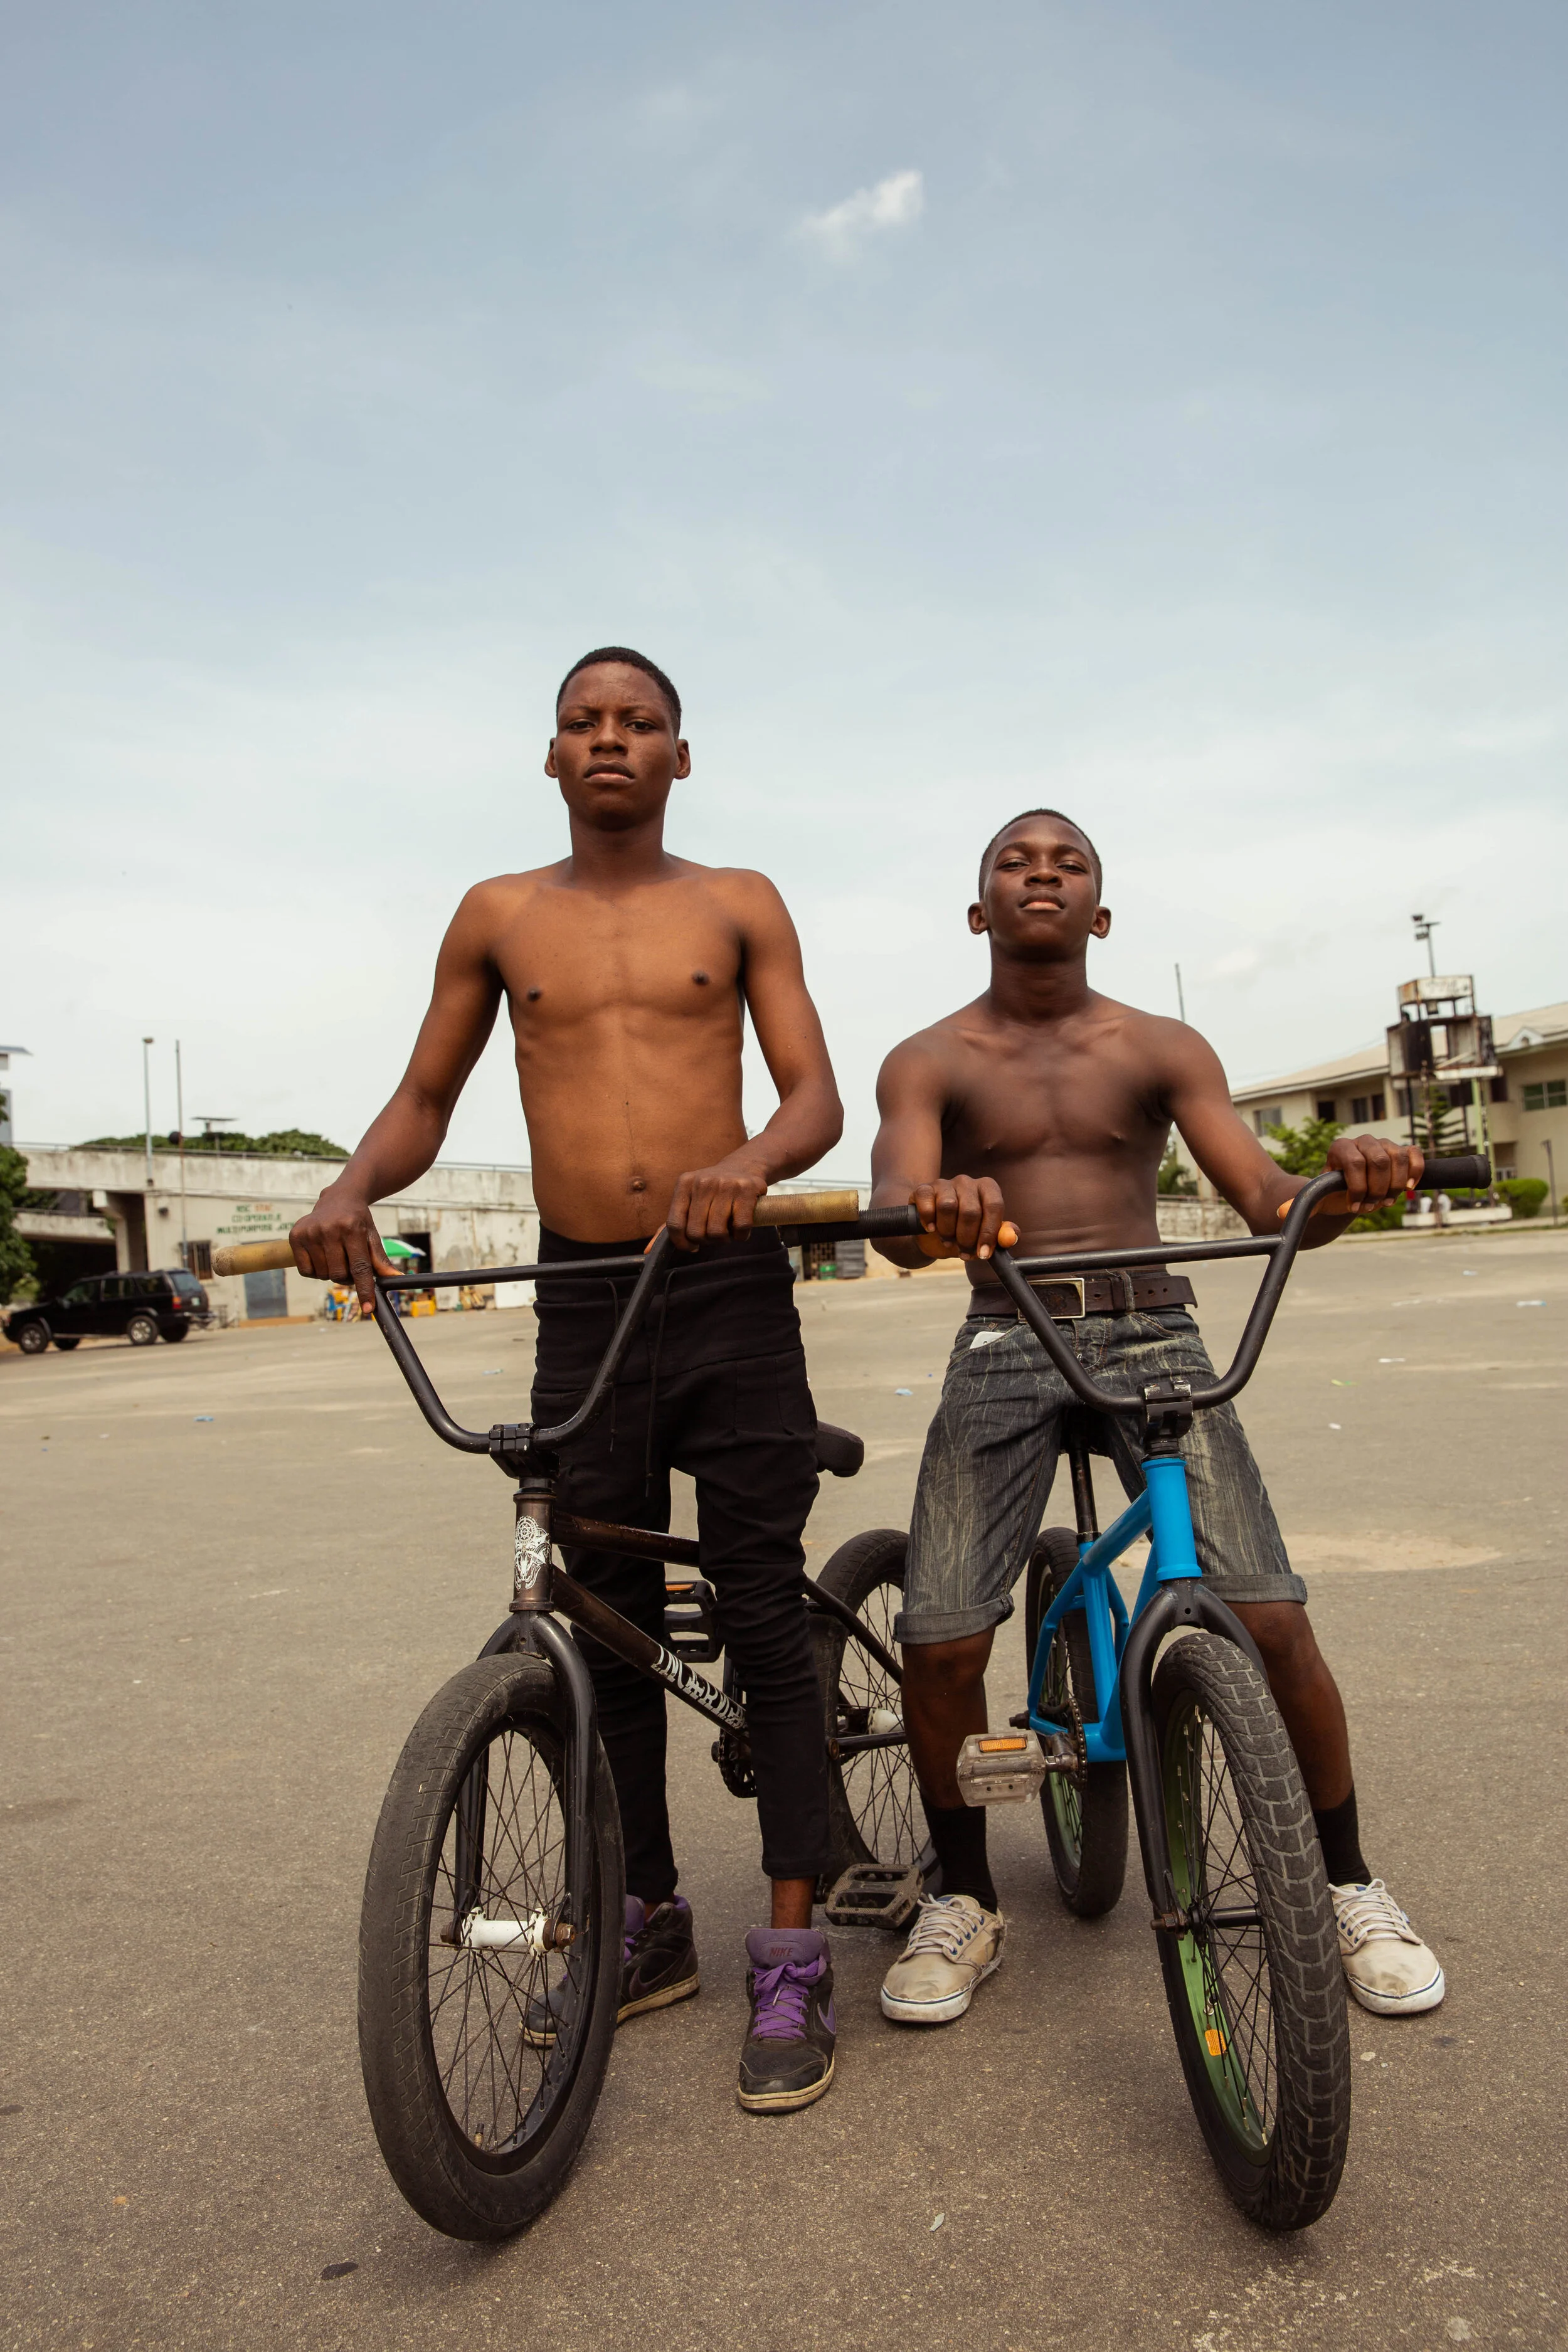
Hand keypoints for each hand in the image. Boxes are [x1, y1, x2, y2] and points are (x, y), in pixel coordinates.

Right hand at [291, 1185, 397, 1312]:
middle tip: (349, 1263)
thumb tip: (395, 1278)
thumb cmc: (358, 1221)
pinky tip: (321, 1254)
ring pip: (323, 1275)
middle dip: (347, 1277)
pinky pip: (306, 1271)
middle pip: (339, 1275)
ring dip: (331, 1272)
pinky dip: (315, 1270)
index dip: (364, 1290)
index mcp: (352, 1229)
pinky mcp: (295, 1235)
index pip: (359, 1267)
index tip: (368, 1309)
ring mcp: (310, 1232)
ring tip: (336, 1255)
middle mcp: (329, 1229)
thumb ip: (381, 1260)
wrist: (338, 1198)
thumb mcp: (372, 1236)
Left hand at [664, 1162, 767, 1250]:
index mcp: (684, 1184)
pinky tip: (740, 1228)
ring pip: (717, 1232)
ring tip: (727, 1230)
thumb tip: (647, 1251)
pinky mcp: (746, 1190)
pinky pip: (740, 1227)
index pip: (674, 1224)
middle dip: (706, 1241)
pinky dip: (741, 1235)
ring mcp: (725, 1185)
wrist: (744, 1167)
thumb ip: (670, 1225)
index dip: (682, 1242)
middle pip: (696, 1232)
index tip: (691, 1247)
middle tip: (713, 1234)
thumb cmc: (713, 1190)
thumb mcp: (689, 1199)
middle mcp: (702, 1182)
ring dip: (724, 1239)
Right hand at [911, 1176, 1018, 1260]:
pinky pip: (927, 1203)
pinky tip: (931, 1228)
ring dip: (947, 1231)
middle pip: (971, 1211)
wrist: (932, 1233)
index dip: (989, 1233)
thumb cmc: (962, 1231)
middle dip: (967, 1238)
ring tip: (948, 1240)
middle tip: (964, 1251)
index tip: (983, 1254)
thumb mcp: (984, 1236)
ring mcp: (944, 1183)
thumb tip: (1010, 1238)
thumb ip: (1001, 1236)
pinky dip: (928, 1220)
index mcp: (987, 1188)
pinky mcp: (923, 1189)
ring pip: (948, 1206)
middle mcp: (967, 1182)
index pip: (994, 1206)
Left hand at [1279, 1135, 1425, 1220]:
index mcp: (1339, 1148)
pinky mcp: (1400, 1152)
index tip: (1354, 1207)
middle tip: (1371, 1207)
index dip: (1358, 1188)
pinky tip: (1407, 1188)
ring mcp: (1383, 1144)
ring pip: (1398, 1157)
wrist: (1345, 1193)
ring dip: (1395, 1184)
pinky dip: (1415, 1171)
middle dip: (1377, 1189)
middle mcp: (1362, 1142)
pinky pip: (1414, 1154)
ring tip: (1386, 1201)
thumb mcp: (1314, 1199)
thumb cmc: (1328, 1195)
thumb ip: (1301, 1204)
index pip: (1354, 1162)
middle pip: (1379, 1160)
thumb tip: (1281, 1213)